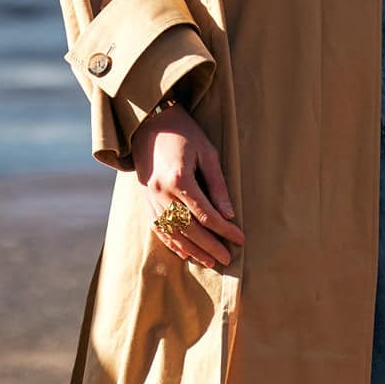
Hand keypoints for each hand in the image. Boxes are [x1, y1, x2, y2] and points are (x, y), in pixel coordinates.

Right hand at [134, 102, 245, 269]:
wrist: (148, 122)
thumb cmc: (184, 133)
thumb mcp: (207, 152)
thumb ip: (217, 184)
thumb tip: (229, 214)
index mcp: (179, 178)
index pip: (206, 214)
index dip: (225, 230)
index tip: (241, 239)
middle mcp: (162, 192)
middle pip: (189, 229)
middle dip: (211, 246)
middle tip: (228, 259)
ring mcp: (150, 198)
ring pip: (172, 233)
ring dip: (192, 250)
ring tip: (211, 261)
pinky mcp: (144, 199)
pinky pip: (157, 227)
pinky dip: (172, 243)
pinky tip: (185, 253)